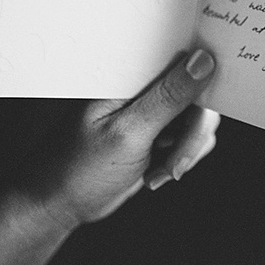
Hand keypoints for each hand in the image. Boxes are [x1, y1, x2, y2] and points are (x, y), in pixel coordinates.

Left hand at [24, 49, 219, 228]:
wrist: (60, 204)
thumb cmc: (80, 168)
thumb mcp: (129, 133)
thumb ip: (168, 98)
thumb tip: (203, 61)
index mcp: (133, 76)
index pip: (186, 63)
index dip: (204, 86)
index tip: (202, 119)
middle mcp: (144, 87)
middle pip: (198, 96)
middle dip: (194, 134)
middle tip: (175, 164)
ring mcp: (152, 110)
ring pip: (197, 120)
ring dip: (187, 150)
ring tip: (161, 171)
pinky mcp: (157, 131)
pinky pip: (189, 137)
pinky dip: (181, 158)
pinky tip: (157, 172)